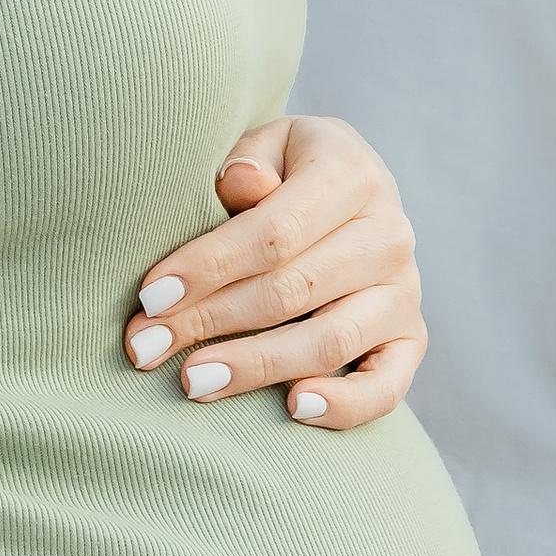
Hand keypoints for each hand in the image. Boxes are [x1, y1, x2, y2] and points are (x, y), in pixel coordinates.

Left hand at [123, 115, 426, 427]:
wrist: (344, 194)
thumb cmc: (283, 172)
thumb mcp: (265, 146)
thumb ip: (248, 163)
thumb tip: (242, 184)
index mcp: (352, 175)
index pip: (276, 232)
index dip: (209, 266)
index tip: (150, 295)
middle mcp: (390, 233)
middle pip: (293, 290)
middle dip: (210, 321)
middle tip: (145, 346)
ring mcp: (404, 291)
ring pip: (330, 340)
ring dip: (256, 366)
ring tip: (192, 381)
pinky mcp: (410, 338)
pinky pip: (386, 385)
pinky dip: (345, 404)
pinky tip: (293, 409)